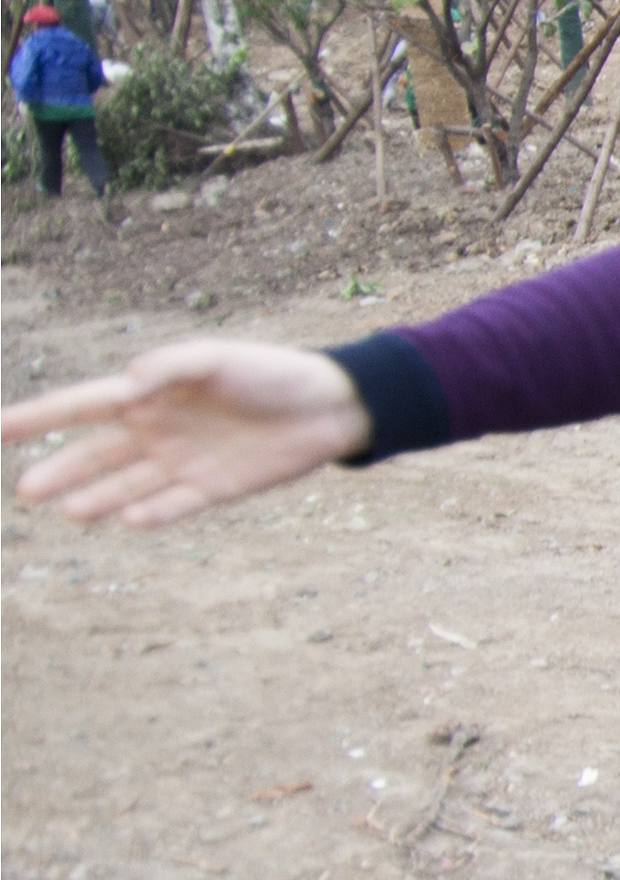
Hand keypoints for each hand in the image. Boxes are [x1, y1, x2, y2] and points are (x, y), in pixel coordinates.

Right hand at [2, 340, 372, 526]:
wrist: (329, 405)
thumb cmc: (270, 372)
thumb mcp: (218, 359)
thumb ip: (171, 367)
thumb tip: (128, 381)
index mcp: (148, 393)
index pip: (80, 406)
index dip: (36, 418)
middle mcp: (156, 430)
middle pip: (95, 455)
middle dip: (61, 471)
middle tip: (27, 490)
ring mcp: (182, 461)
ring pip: (127, 485)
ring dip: (99, 497)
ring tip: (72, 511)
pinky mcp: (213, 487)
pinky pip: (175, 504)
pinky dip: (153, 512)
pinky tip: (131, 520)